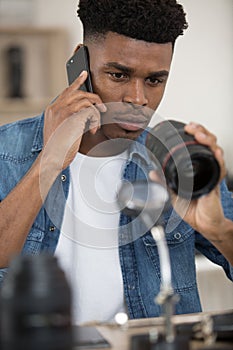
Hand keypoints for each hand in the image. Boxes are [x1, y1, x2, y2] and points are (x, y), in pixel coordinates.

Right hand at [43, 71, 105, 169]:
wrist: (52, 158)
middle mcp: (57, 107)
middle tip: (102, 107)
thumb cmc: (57, 149)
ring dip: (96, 113)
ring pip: (87, 101)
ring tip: (96, 124)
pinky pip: (91, 111)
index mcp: (52, 109)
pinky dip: (96, 120)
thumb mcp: (60, 130)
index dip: (77, 82)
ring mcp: (64, 111)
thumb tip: (84, 114)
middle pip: (79, 92)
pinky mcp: (73, 117)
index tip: (84, 74)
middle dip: (94, 99)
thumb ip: (68, 118)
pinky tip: (93, 130)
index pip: (67, 91)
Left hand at [170, 122, 226, 239]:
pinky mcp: (215, 182)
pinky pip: (219, 168)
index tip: (187, 128)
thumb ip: (164, 182)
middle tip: (192, 128)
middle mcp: (205, 168)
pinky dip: (217, 158)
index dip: (194, 134)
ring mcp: (211, 173)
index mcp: (195, 168)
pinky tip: (214, 152)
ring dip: (208, 141)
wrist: (203, 223)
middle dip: (201, 132)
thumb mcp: (172, 194)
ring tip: (200, 135)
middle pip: (207, 144)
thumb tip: (153, 172)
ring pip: (214, 151)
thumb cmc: (192, 209)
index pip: (196, 146)